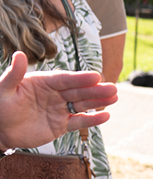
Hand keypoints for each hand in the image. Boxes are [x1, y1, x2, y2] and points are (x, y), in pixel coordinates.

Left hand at [0, 52, 117, 148]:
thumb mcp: (3, 89)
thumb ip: (14, 74)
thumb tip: (19, 54)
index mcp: (45, 82)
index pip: (65, 79)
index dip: (80, 78)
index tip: (95, 76)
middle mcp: (56, 94)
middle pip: (79, 91)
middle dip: (96, 90)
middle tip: (112, 87)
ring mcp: (60, 109)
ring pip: (83, 104)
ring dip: (99, 101)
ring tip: (115, 97)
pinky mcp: (61, 125)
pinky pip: (79, 121)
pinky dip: (92, 119)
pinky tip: (105, 116)